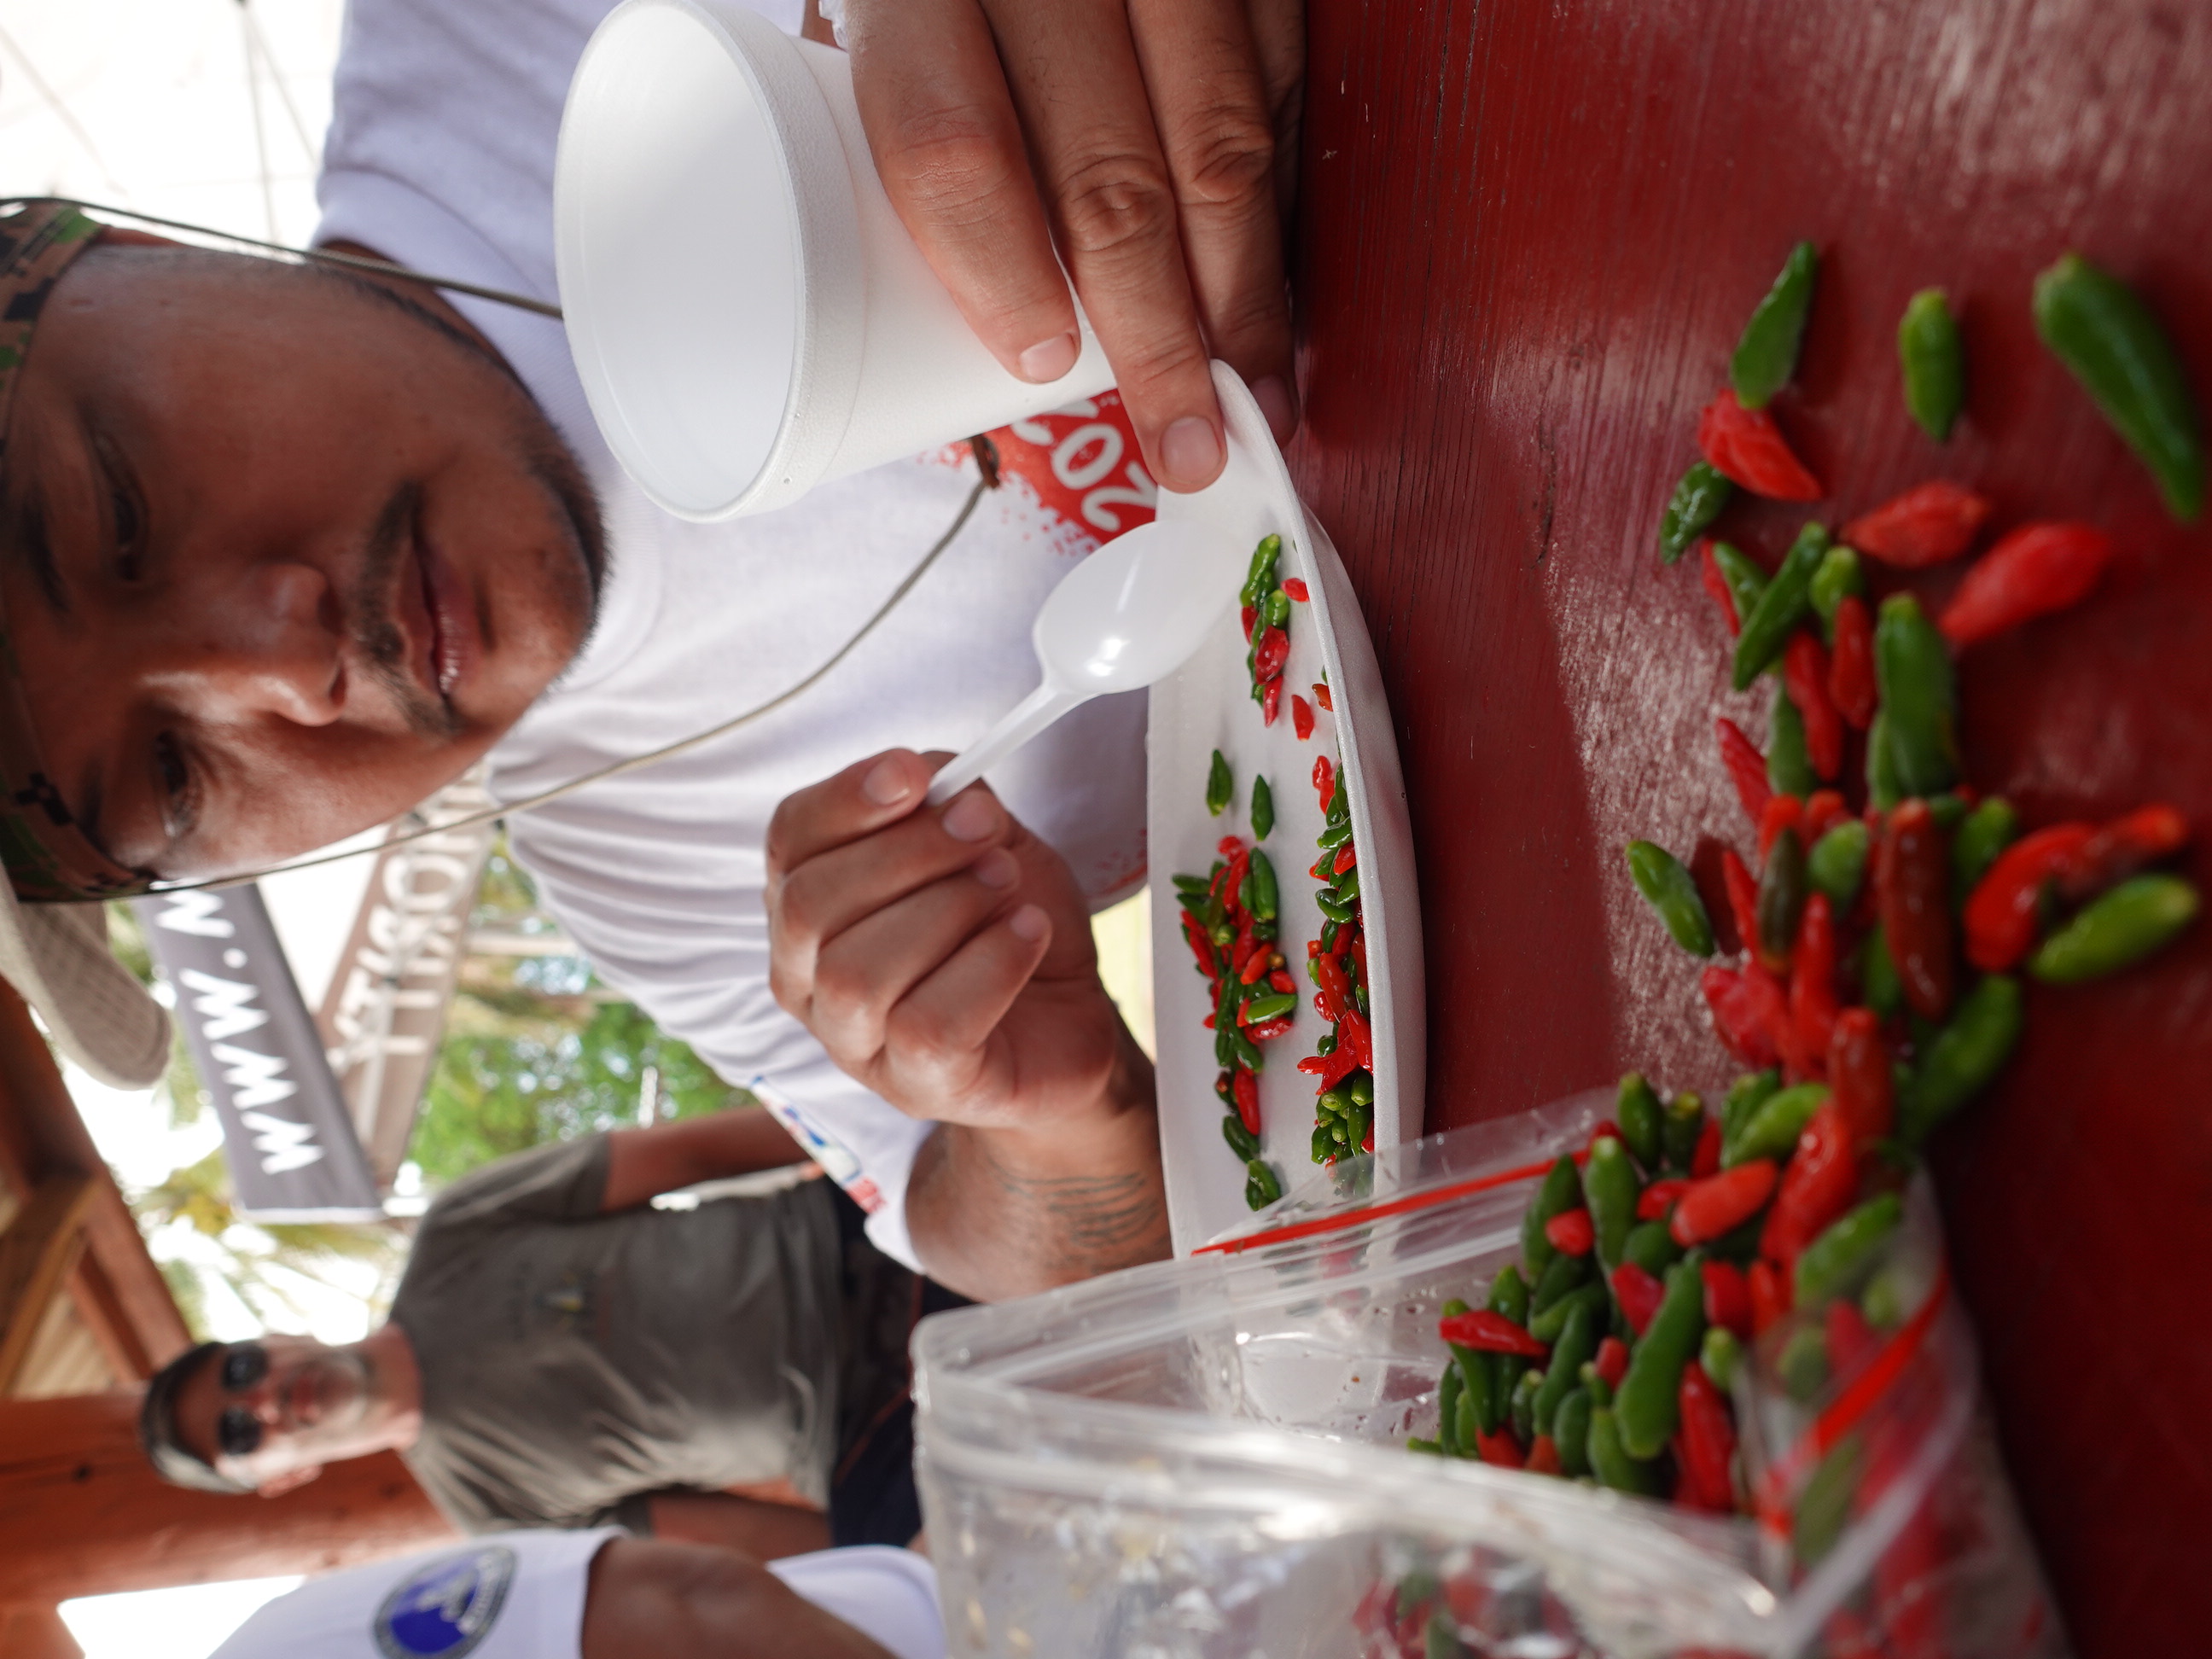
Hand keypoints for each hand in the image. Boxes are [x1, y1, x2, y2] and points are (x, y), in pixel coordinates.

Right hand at [764, 749, 1127, 1132]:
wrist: (1070, 1016)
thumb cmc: (1006, 923)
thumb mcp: (985, 839)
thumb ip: (948, 798)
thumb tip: (932, 776)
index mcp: (806, 900)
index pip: (788, 841)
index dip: (844, 801)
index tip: (913, 775)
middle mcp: (806, 977)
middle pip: (810, 906)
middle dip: (907, 854)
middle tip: (986, 831)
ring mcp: (852, 1042)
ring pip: (857, 975)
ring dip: (947, 911)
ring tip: (1008, 890)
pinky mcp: (915, 1087)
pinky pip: (928, 1027)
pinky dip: (989, 967)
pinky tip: (1027, 934)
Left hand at [840, 0, 1305, 491]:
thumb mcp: (862, 17)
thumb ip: (909, 126)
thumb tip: (967, 318)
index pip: (953, 141)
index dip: (1002, 271)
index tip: (1048, 363)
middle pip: (1109, 173)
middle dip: (1160, 334)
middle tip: (1187, 438)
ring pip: (1221, 140)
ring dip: (1247, 290)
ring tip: (1255, 386)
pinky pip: (1279, 83)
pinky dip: (1281, 197)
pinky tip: (1275, 278)